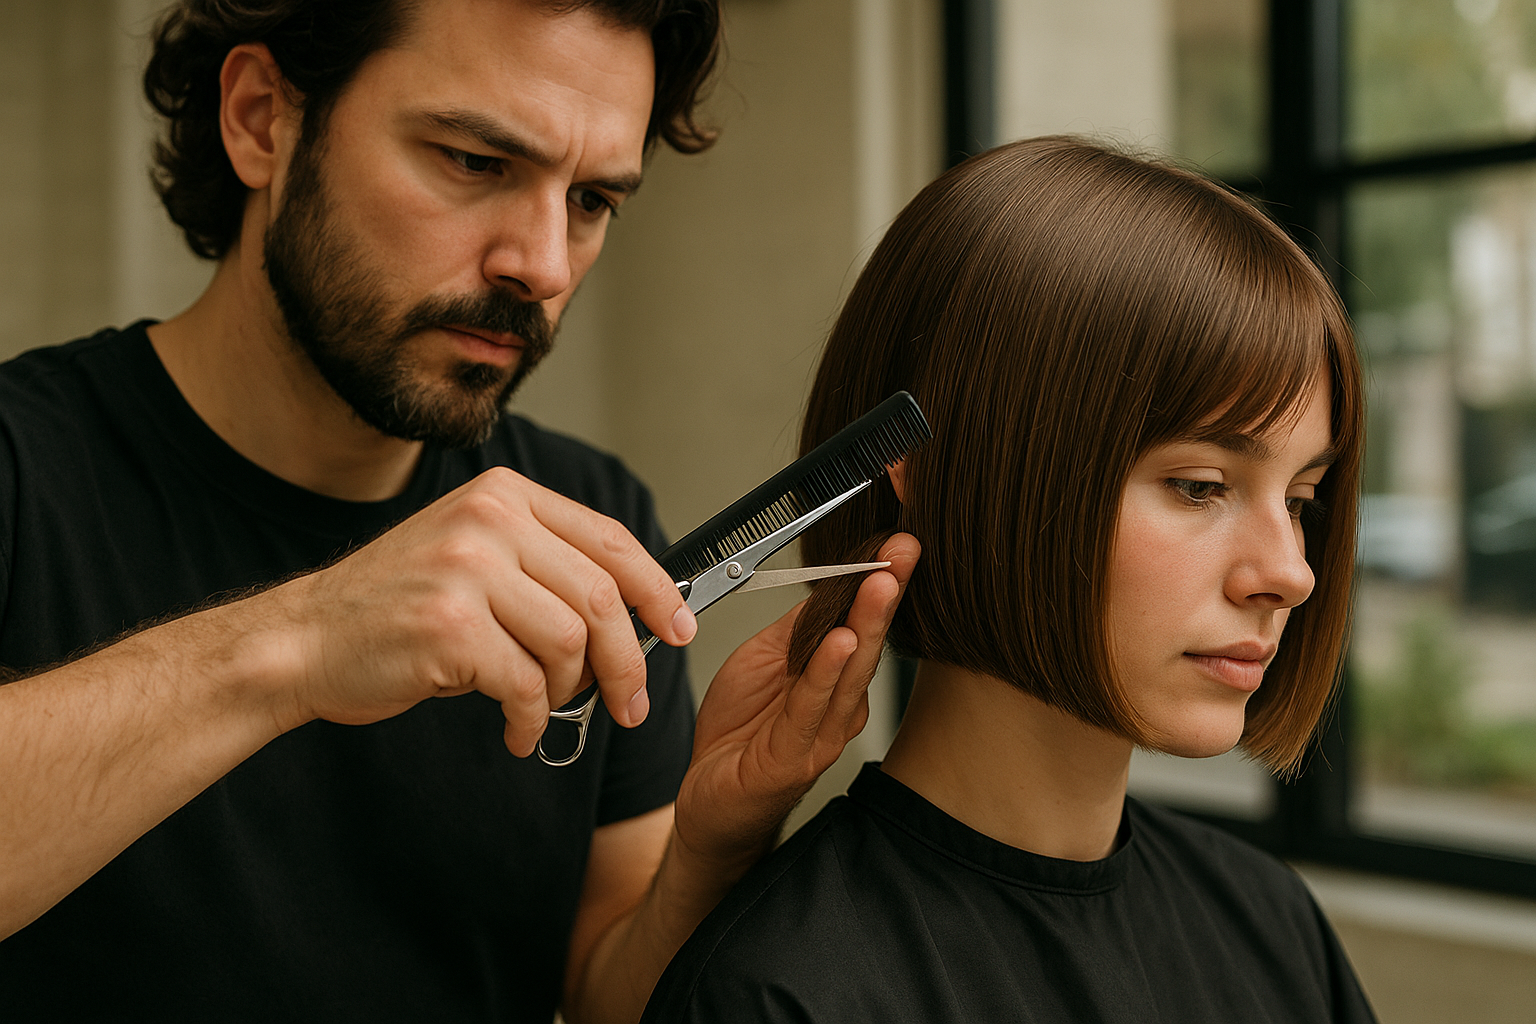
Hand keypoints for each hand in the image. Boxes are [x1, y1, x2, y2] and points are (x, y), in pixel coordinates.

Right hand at [257, 467, 695, 754]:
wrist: (303, 640)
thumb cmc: (396, 608)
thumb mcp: (472, 556)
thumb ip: (543, 564)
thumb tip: (636, 610)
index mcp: (503, 496)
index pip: (608, 539)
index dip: (656, 589)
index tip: (680, 628)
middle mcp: (488, 521)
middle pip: (600, 598)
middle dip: (627, 660)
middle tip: (630, 703)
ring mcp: (467, 571)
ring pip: (569, 644)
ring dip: (569, 692)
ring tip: (544, 708)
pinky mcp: (450, 627)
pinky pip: (526, 684)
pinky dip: (530, 719)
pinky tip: (515, 730)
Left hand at [671, 533, 919, 863]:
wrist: (709, 797)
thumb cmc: (740, 730)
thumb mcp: (764, 658)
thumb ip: (798, 627)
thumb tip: (828, 583)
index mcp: (835, 677)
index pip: (862, 620)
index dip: (878, 580)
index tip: (896, 543)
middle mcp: (840, 705)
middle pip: (868, 640)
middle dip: (886, 592)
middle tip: (903, 552)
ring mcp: (823, 734)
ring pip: (850, 671)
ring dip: (866, 624)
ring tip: (879, 586)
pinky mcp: (794, 757)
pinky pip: (811, 708)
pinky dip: (825, 673)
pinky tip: (840, 643)